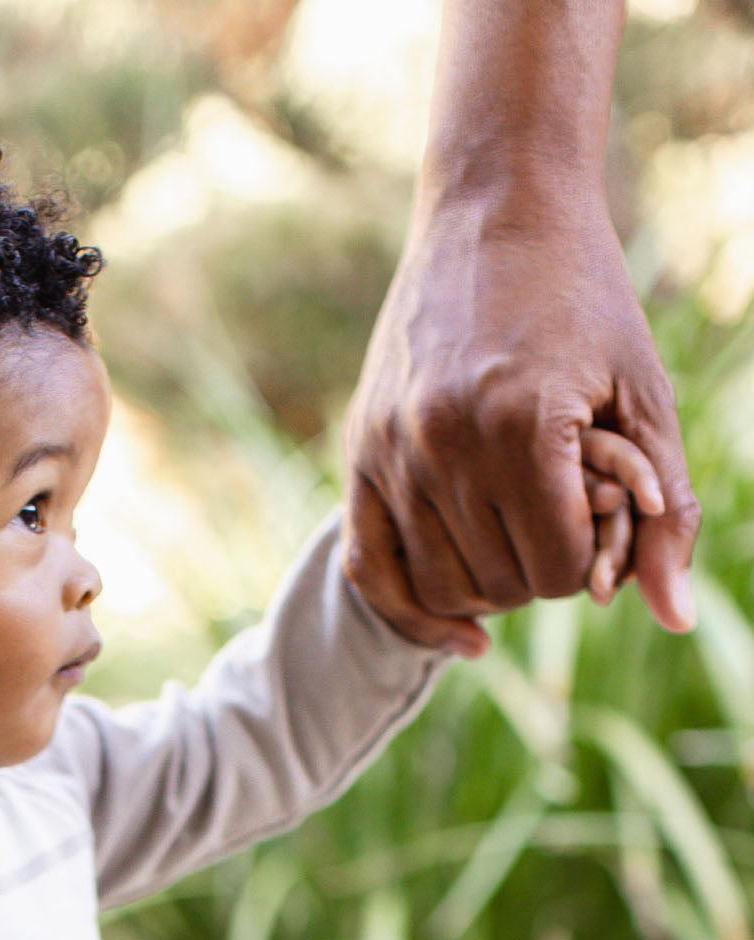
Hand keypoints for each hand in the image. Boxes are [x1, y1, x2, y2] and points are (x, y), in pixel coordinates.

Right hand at [344, 189, 699, 654]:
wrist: (494, 214)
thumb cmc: (586, 300)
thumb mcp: (646, 397)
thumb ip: (666, 510)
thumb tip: (669, 620)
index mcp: (525, 426)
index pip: (553, 569)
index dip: (588, 561)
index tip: (601, 517)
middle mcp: (446, 444)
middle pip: (498, 585)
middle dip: (539, 572)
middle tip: (561, 520)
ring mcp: (392, 450)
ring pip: (440, 585)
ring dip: (487, 585)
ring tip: (517, 538)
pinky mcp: (360, 452)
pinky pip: (369, 568)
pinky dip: (413, 609)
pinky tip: (459, 636)